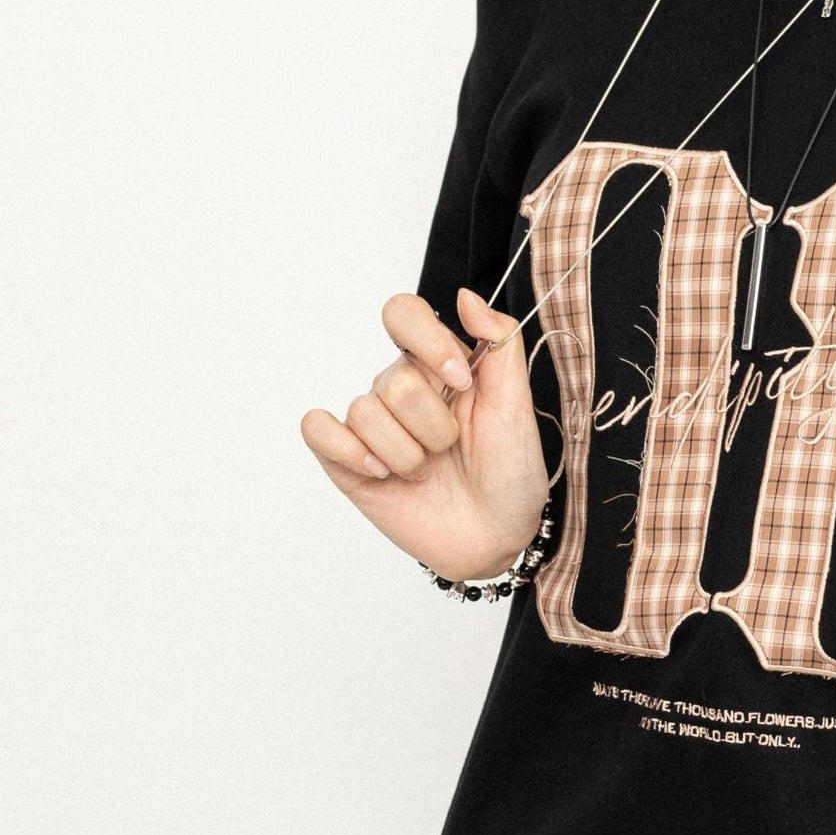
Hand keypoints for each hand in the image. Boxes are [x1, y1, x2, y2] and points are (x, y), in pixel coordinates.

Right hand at [300, 287, 550, 581]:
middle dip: (433, 424)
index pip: (403, 315)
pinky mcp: (346, 461)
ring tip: (427, 471)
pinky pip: (318, 430)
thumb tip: (465, 297)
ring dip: (406, 452)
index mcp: (439, 365)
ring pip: (364, 411)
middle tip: (453, 448)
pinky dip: (347, 451)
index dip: (427, 343)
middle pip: (393, 379)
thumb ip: (499, 343)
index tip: (461, 383)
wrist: (497, 537)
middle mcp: (401, 389)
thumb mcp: (517, 405)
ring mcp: (372, 426)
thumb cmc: (510, 472)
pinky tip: (381, 472)